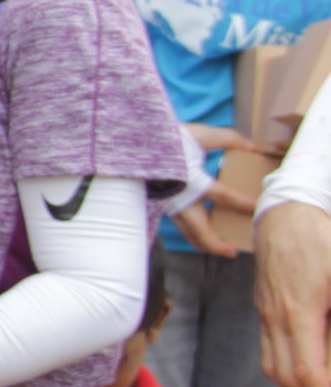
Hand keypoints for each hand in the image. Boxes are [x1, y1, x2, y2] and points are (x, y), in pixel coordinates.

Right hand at [174, 127, 259, 257]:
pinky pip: (179, 224)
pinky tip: (199, 229)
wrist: (130, 144)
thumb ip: (226, 138)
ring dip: (203, 243)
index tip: (256, 209)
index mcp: (191, 182)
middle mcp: (179, 199)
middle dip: (217, 246)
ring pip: (187, 233)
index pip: (224, 197)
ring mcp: (168, 204)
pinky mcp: (161, 204)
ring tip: (217, 247)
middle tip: (231, 252)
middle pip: (200, 233)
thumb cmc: (164, 138)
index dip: (243, 204)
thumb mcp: (198, 134)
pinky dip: (192, 232)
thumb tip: (251, 146)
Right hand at [259, 201, 330, 386]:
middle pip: (284, 377)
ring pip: (272, 367)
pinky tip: (305, 370)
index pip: (306, 372)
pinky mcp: (265, 307)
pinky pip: (269, 350)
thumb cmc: (320, 237)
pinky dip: (285, 371)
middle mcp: (276, 317)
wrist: (286, 212)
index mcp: (299, 312)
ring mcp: (266, 313)